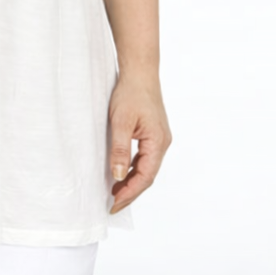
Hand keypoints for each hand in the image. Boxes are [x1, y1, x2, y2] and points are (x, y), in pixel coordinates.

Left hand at [108, 70, 171, 214]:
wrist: (139, 71)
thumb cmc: (130, 93)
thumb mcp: (121, 121)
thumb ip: (120, 150)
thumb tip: (118, 176)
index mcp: (158, 143)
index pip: (144, 177)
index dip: (129, 193)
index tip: (114, 203)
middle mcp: (162, 143)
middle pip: (148, 176)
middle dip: (131, 191)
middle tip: (113, 204)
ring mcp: (159, 138)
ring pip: (146, 167)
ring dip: (132, 180)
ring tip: (115, 192)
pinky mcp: (154, 133)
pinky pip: (145, 157)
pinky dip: (134, 167)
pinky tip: (122, 171)